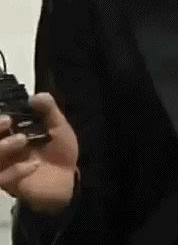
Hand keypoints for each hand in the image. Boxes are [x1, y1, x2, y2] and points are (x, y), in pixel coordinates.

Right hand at [0, 92, 78, 213]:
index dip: (1, 116)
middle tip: (8, 120)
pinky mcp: (8, 183)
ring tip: (23, 139)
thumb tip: (35, 96)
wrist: (68, 176)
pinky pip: (1, 178)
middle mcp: (3, 146)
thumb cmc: (59, 148)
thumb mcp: (58, 125)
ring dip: (2, 146)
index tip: (8, 111)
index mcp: (12, 130)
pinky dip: (15, 171)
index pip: (0, 121)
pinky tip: (33, 165)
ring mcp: (4, 165)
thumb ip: (48, 109)